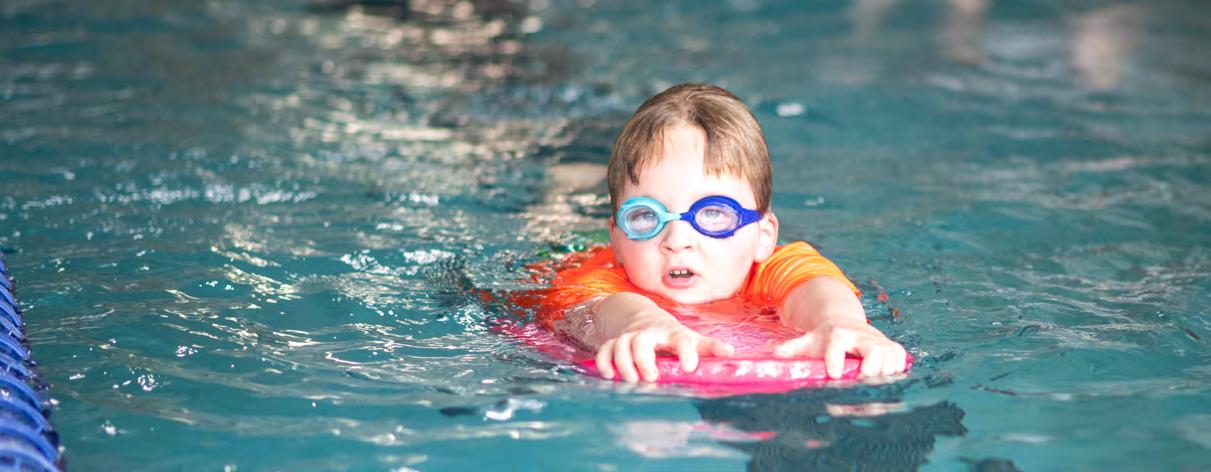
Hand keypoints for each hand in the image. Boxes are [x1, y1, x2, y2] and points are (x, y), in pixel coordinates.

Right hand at [596, 321, 734, 382]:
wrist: (641, 316)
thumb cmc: (669, 334)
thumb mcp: (690, 337)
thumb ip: (709, 347)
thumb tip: (732, 353)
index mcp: (672, 332)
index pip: (680, 339)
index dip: (686, 352)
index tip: (689, 367)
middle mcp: (648, 333)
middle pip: (641, 341)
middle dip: (643, 359)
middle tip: (651, 377)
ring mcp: (628, 336)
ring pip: (620, 346)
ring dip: (623, 364)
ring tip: (631, 381)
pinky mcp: (613, 342)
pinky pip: (604, 350)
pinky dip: (604, 362)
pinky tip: (609, 376)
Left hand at [772, 320, 907, 378]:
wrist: (844, 321)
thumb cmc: (824, 337)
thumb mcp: (807, 341)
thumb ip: (792, 348)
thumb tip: (775, 353)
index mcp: (836, 334)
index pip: (836, 345)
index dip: (835, 359)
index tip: (833, 374)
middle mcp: (859, 335)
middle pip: (872, 347)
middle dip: (872, 363)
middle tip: (864, 377)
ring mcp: (877, 340)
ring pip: (889, 353)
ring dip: (885, 369)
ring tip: (875, 381)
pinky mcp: (890, 345)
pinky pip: (899, 356)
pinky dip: (897, 367)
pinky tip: (887, 377)